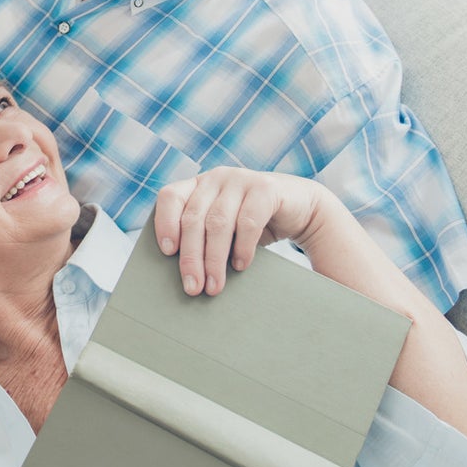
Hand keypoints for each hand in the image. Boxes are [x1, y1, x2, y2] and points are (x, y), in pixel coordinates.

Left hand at [154, 167, 324, 295]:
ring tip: (214, 286)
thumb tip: (184, 276)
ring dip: (214, 259)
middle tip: (193, 288)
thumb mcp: (224, 229)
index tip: (167, 252)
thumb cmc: (253, 225)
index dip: (164, 223)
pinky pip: (248, 221)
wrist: (302, 210)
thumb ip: (203, 239)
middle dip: (191, 257)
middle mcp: (216, 178)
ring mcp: (240, 179)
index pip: (170, 197)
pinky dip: (242, 248)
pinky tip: (240, 266)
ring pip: (218, 223)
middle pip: (193, 218)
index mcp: (198, 185)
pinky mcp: (265, 188)